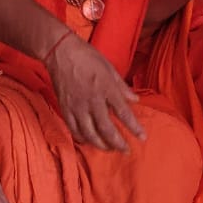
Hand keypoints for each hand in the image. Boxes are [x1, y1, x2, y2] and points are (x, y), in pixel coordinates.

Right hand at [43, 31, 145, 151]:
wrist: (60, 52)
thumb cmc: (87, 57)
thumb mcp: (109, 68)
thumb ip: (122, 87)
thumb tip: (135, 100)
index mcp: (106, 88)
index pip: (123, 113)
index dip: (134, 128)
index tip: (143, 137)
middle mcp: (92, 100)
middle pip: (106, 129)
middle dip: (118, 143)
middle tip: (126, 150)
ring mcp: (77, 106)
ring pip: (90, 133)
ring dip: (101, 144)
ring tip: (109, 149)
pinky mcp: (65, 108)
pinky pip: (74, 129)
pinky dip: (82, 138)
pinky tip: (89, 141)